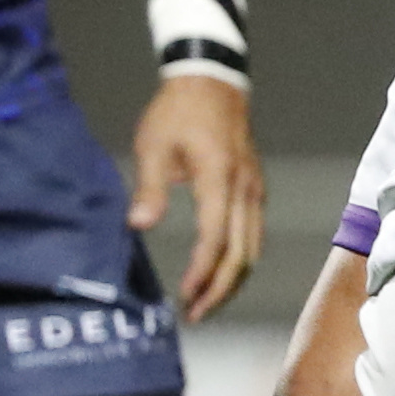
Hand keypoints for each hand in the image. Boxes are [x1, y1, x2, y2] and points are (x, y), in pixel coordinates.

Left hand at [130, 72, 264, 320]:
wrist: (212, 82)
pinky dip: (239, 260)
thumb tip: (139, 225)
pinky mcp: (254, 188)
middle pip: (242, 253)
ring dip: (232, 279)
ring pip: (253, 248)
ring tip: (206, 300)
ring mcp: (255, 189)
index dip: (202, 272)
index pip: (216, 238)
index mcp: (219, 178)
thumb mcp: (154, 145)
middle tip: (195, 313)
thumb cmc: (177, 112)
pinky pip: (254, 234)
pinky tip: (220, 270)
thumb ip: (149, 188)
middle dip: (220, 289)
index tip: (184, 295)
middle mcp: (245, 189)